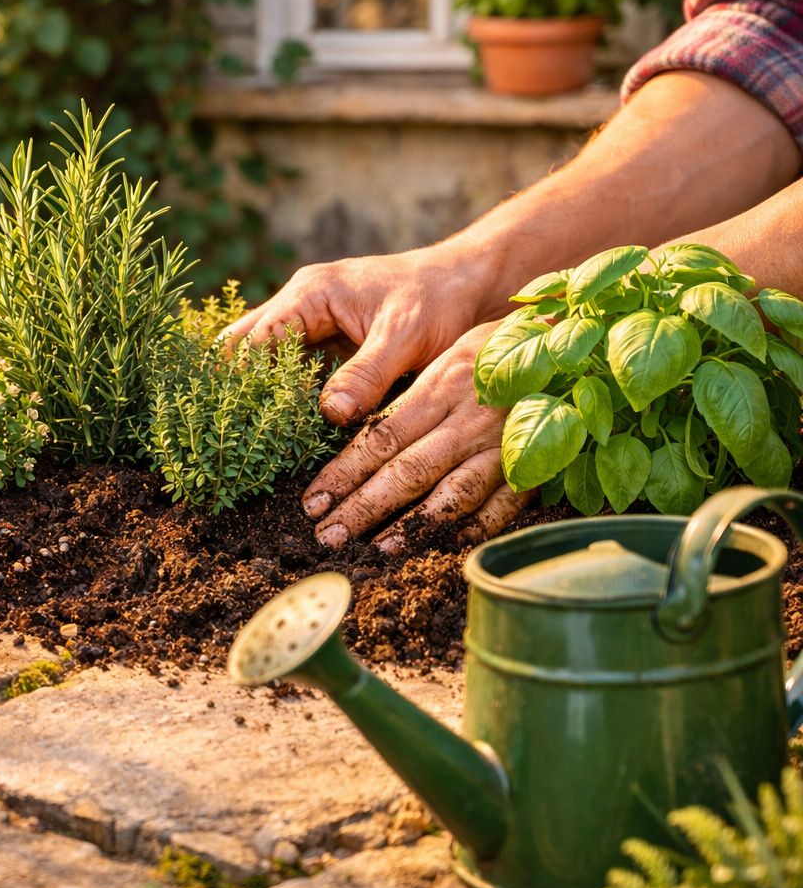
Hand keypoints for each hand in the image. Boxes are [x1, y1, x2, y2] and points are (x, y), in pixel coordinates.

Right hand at [222, 248, 487, 425]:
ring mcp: (312, 324)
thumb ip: (367, 374)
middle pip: (246, 348)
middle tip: (236, 434)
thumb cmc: (441, 300)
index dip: (244, 382)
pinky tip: (290, 430)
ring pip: (267, 361)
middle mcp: (301, 305)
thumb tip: (329, 415)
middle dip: (240, 388)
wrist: (472, 283)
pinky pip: (295, 372)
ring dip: (264, 395)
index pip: (255, 342)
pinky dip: (290, 397)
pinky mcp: (328, 343)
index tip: (243, 424)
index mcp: (311, 294)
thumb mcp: (405, 337)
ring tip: (256, 440)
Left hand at [301, 322, 532, 550]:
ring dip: (413, 525)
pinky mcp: (538, 462)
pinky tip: (446, 545)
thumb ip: (406, 394)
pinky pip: (505, 504)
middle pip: (408, 471)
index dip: (343, 474)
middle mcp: (470, 419)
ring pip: (453, 493)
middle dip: (363, 508)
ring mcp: (506, 444)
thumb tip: (347, 423)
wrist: (575, 339)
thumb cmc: (498, 345)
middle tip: (327, 536)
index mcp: (441, 386)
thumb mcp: (447, 353)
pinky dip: (476, 527)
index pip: (380, 438)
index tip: (312, 502)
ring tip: (378, 549)